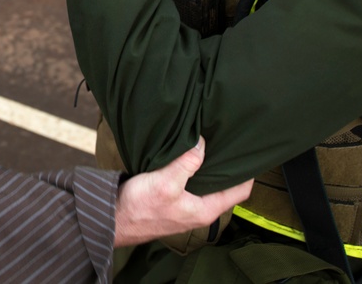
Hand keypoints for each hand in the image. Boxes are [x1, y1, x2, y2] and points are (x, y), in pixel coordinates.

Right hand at [113, 137, 253, 246]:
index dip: (247, 172)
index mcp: (206, 209)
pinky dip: (191, 169)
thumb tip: (203, 143)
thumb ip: (186, 163)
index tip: (247, 152)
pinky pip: (189, 182)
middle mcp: (200, 209)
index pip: (240, 192)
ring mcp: (185, 205)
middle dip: (226, 165)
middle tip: (227, 142)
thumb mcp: (166, 182)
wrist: (114, 219)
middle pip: (224, 186)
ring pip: (205, 184)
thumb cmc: (141, 208)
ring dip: (207, 166)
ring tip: (208, 144)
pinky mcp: (172, 200)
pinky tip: (186, 155)